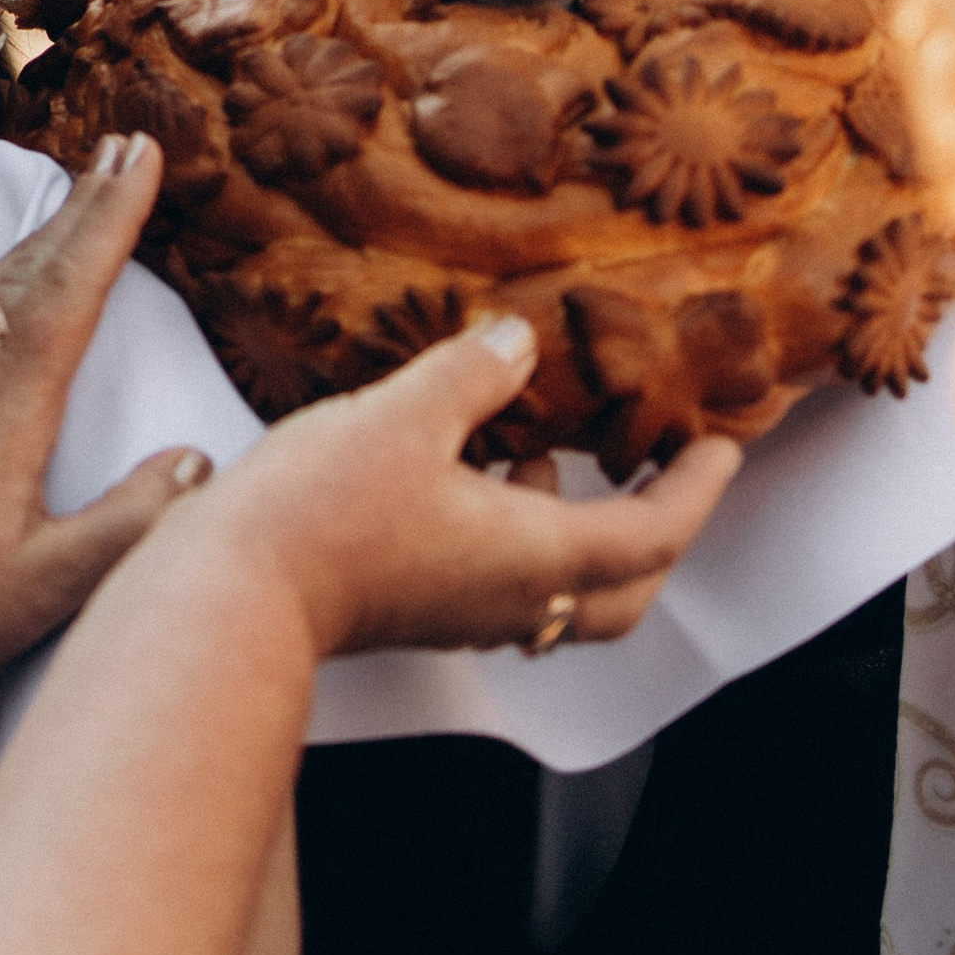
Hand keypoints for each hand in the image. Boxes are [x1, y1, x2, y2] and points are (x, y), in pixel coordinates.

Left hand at [0, 135, 204, 739]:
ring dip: (39, 239)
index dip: (110, 218)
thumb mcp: (55, 586)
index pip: (70, 290)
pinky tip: (1, 293)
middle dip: (82, 204)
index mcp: (5, 409)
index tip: (141, 154)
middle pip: (29, 271)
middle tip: (121, 144)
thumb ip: (135, 522)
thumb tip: (200, 459)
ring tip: (77, 201)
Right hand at [184, 314, 741, 665]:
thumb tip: (518, 340)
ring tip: (545, 452)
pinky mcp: (414, 611)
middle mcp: (511, 599)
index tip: (721, 449)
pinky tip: (465, 474)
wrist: (232, 594)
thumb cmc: (322, 513)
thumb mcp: (404, 415)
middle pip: (619, 589)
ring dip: (574, 530)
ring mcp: (460, 613)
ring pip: (556, 591)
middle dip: (654, 535)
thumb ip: (471, 373)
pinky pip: (497, 583)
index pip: (652, 534)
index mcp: (534, 555)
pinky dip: (513, 534)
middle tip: (662, 476)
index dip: (696, 489)